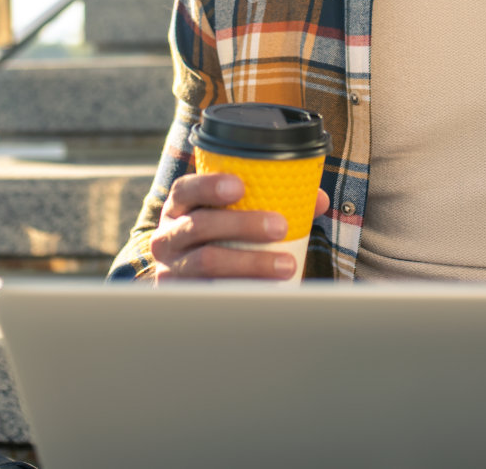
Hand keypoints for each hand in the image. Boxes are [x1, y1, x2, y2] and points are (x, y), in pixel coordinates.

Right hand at [149, 174, 328, 281]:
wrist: (196, 289)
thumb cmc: (222, 244)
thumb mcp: (235, 220)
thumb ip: (274, 204)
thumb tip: (317, 199)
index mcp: (180, 209)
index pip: (185, 189)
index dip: (209, 185)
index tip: (241, 186)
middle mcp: (168, 237)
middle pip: (199, 224)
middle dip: (242, 224)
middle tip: (281, 226)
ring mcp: (171, 269)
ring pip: (206, 262)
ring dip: (250, 261)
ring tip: (286, 264)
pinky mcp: (182, 299)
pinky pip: (209, 295)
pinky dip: (240, 291)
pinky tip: (266, 293)